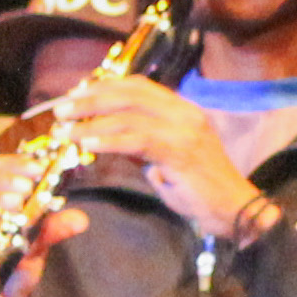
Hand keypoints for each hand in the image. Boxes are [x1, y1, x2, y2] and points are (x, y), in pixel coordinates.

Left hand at [52, 70, 269, 248]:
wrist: (235, 210)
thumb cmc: (199, 188)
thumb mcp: (164, 159)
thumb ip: (139, 143)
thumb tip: (104, 134)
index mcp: (183, 109)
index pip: (139, 86)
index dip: (104, 86)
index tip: (76, 94)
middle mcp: (185, 113)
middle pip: (129, 94)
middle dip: (90, 99)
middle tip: (61, 109)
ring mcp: (184, 130)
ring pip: (129, 115)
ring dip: (92, 121)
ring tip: (66, 131)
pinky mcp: (180, 152)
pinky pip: (137, 140)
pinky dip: (109, 140)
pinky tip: (88, 144)